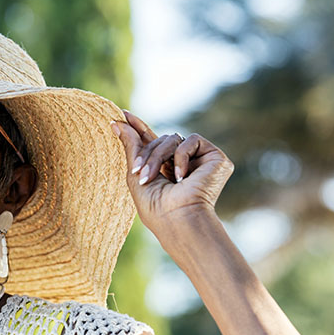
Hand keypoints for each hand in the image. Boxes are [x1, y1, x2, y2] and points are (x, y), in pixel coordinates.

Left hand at [112, 111, 233, 233]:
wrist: (177, 220)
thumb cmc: (155, 207)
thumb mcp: (136, 174)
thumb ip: (131, 146)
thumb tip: (118, 121)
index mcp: (166, 169)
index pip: (153, 142)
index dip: (138, 128)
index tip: (123, 114)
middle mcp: (184, 163)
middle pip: (160, 140)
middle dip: (145, 154)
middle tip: (137, 172)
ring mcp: (200, 161)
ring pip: (172, 139)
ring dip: (157, 157)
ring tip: (151, 178)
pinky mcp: (216, 158)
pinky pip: (191, 140)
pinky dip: (181, 157)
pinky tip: (182, 178)